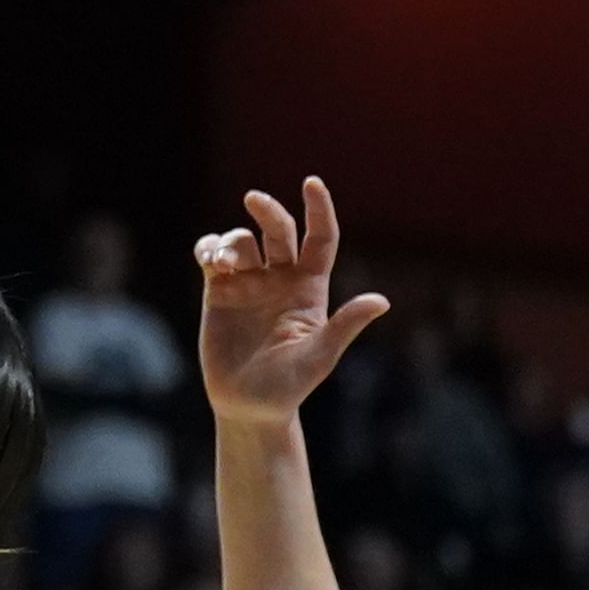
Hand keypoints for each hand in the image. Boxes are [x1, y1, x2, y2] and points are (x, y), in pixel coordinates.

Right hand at [196, 176, 389, 424]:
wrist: (248, 406)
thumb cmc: (289, 387)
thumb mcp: (320, 356)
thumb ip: (345, 325)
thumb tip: (381, 301)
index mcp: (310, 288)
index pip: (319, 238)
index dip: (319, 209)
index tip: (312, 183)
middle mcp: (280, 279)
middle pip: (278, 229)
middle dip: (267, 210)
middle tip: (253, 199)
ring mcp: (248, 283)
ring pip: (241, 241)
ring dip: (230, 242)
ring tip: (221, 263)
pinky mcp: (218, 291)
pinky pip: (211, 256)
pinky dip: (207, 248)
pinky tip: (207, 258)